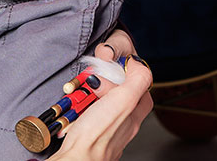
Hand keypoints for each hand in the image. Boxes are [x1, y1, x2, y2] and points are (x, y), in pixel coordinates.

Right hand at [52, 36, 151, 160]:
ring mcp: (103, 133)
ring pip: (99, 107)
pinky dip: (78, 111)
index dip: (133, 78)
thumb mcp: (124, 99)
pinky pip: (83, 118)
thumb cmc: (96, 135)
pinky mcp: (85, 138)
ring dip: (89, 97)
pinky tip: (74, 109)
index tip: (119, 69)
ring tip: (82, 95)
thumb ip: (138, 80)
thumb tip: (139, 65)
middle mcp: (120, 128)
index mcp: (132, 118)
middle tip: (95, 83)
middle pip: (119, 99)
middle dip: (106, 87)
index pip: (143, 93)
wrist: (74, 160)